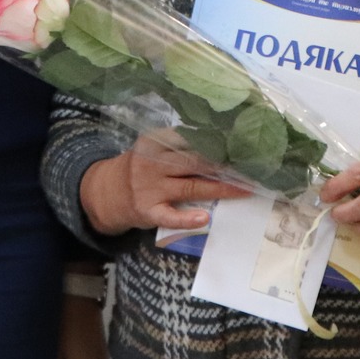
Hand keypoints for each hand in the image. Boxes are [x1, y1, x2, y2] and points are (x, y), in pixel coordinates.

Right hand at [79, 133, 250, 235]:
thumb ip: (180, 144)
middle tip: (252, 166)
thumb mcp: (154, 149)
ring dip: (220, 188)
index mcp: (155, 141)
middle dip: (225, 164)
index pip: (190, 139)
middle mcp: (152, 163)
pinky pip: (170, 216)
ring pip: (191, 187)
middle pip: (194, 162)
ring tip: (244, 188)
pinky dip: (187, 218)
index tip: (241, 144)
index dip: (217, 142)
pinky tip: (204, 217)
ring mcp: (150, 188)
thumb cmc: (142, 167)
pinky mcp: (148, 211)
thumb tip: (224, 140)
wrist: (107, 193)